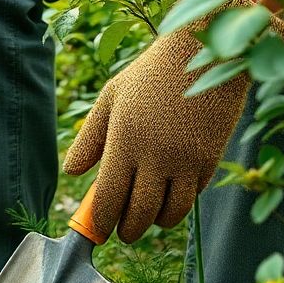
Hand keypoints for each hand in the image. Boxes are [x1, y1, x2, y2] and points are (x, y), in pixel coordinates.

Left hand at [62, 0, 283, 243]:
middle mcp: (155, 155)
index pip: (109, 198)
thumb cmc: (151, 74)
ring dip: (157, 223)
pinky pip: (194, 196)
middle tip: (124, 231)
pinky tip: (172, 197)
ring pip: (171, 213)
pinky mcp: (211, 158)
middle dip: (128, 230)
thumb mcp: (111, 98)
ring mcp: (186, 159)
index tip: (99, 225)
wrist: (207, 51)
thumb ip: (90, 138)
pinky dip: (181, 203)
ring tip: (148, 219)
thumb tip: (72, 172)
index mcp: (124, 141)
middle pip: (139, 214)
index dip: (102, 220)